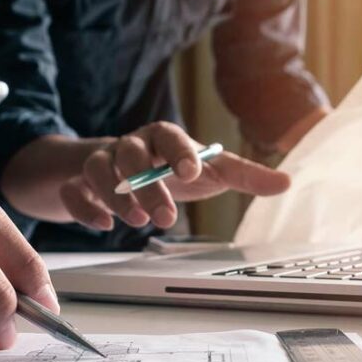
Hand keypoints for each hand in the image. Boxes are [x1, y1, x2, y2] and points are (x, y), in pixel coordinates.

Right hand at [59, 121, 290, 230]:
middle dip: (148, 184)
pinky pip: (74, 190)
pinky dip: (86, 207)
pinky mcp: (80, 184)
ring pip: (98, 167)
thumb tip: (287, 182)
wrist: (121, 170)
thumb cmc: (170, 168)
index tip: (191, 171)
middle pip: (131, 153)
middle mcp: (129, 146)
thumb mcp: (209, 172)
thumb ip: (244, 175)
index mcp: (162, 138)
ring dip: (116, 195)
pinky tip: (105, 225)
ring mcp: (101, 163)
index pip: (169, 135)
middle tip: (166, 216)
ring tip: (136, 221)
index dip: (178, 151)